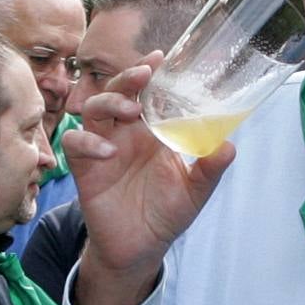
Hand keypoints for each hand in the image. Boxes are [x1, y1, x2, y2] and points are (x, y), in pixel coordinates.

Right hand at [64, 52, 234, 304]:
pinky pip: (75, 143)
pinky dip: (87, 141)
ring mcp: (104, 148)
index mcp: (154, 131)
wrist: (140, 248)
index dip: (151, 72)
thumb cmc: (167, 213)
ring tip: (130, 112)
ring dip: (109, 103)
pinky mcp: (85, 169)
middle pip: (118, 91)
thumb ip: (210, 169)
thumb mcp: (195, 192)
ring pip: (94, 109)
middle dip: (128, 79)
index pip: (149, 93)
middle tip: (143, 75)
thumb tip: (229, 146)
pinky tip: (107, 152)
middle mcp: (127, 134)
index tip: (161, 56)